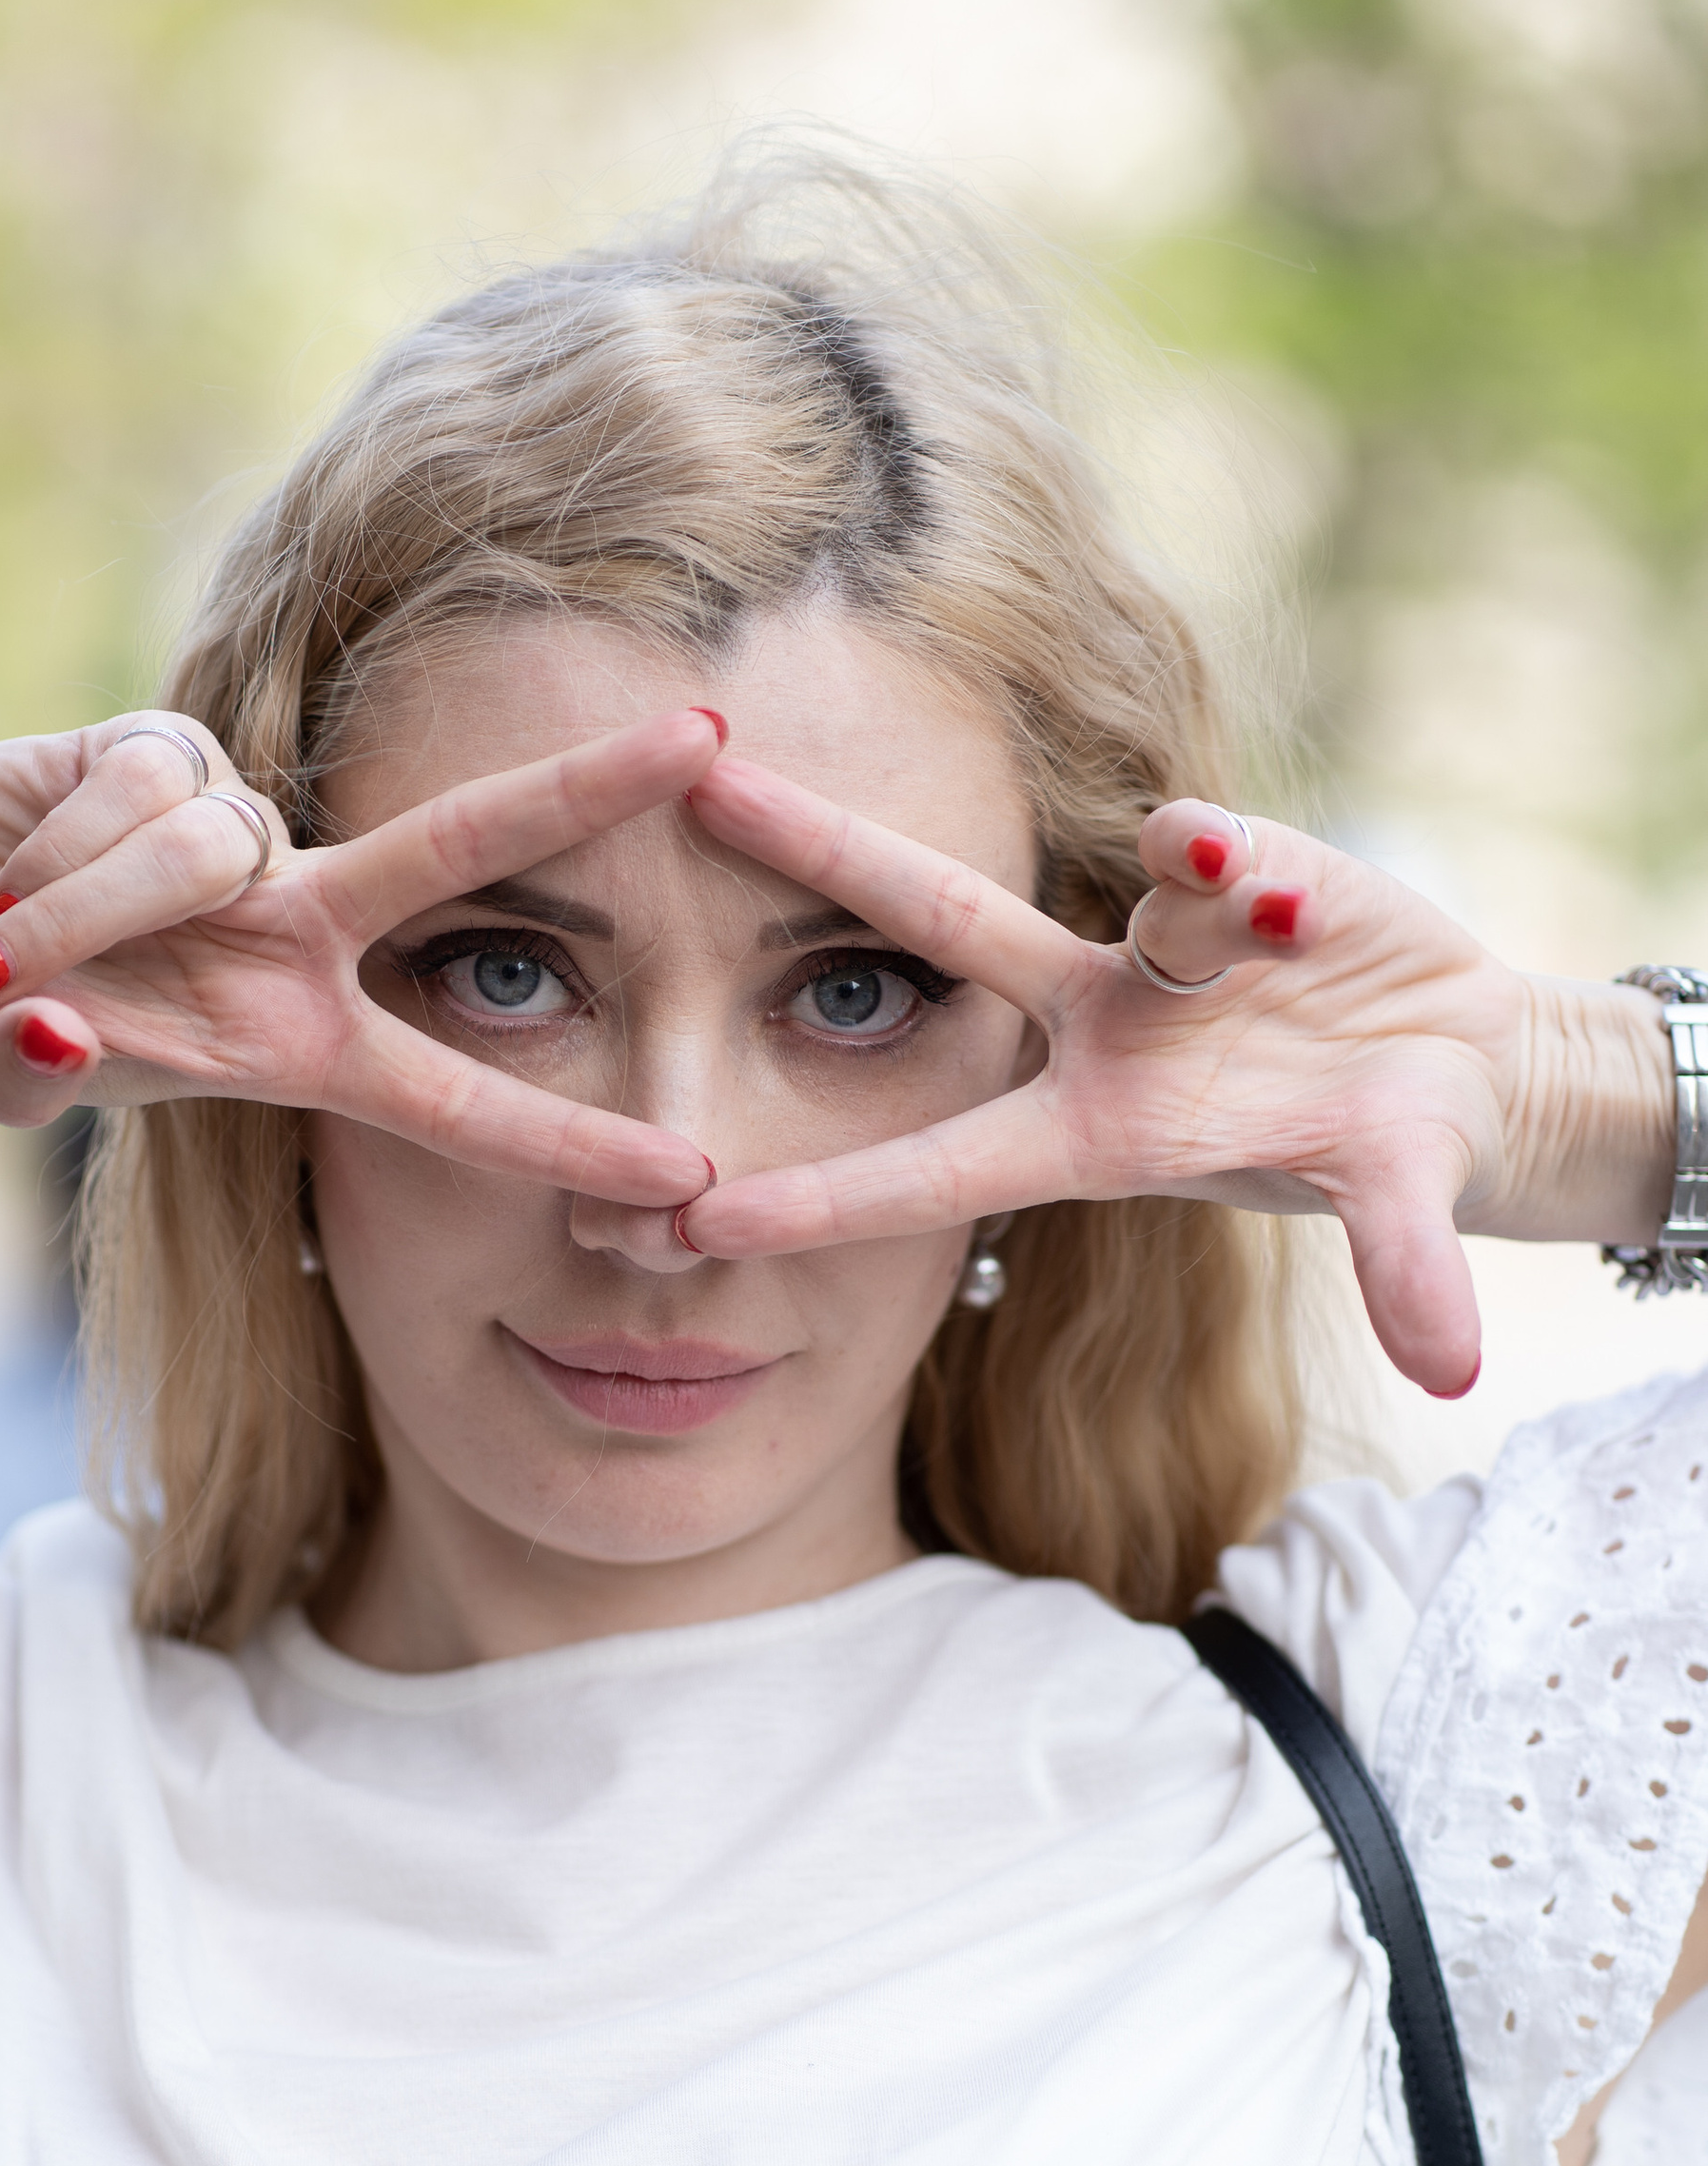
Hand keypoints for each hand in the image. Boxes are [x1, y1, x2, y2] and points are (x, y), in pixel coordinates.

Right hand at [0, 707, 722, 1209]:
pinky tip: (12, 871)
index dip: (571, 1138)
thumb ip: (22, 1077)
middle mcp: (298, 927)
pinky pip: (136, 791)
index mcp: (299, 1043)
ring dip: (81, 910)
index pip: (462, 1096)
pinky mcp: (168, 747)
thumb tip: (57, 1039)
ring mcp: (242, 833)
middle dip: (584, 789)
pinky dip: (54, 849)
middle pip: (461, 850)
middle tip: (716, 737)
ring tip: (4, 953)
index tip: (693, 1172)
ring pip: (202, 848)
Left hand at [672, 766, 1675, 1396]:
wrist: (1468, 1063)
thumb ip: (1406, 1262)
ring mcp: (1151, 942)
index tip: (696, 1219)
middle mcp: (1093, 1026)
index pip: (936, 1170)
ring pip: (1149, 885)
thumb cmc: (1392, 1145)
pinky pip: (1222, 847)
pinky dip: (1256, 862)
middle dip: (824, 854)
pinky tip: (1299, 895)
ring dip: (1214, 898)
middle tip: (701, 795)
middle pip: (938, 925)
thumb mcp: (1397, 1199)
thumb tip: (1457, 1369)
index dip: (825, 1197)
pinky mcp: (1231, 867)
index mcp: (1095, 1135)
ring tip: (1286, 915)